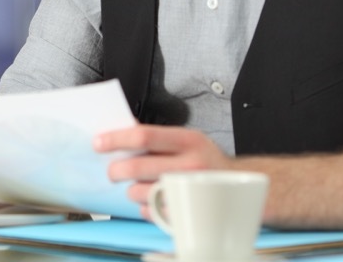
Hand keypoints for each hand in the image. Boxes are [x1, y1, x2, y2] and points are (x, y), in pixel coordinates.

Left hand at [94, 125, 230, 218]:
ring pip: (141, 192)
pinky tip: (151, 201)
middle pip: (137, 166)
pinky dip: (145, 208)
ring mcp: (190, 191)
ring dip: (131, 191)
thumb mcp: (188, 140)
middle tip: (113, 172)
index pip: (144, 135)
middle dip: (116, 170)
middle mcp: (191, 164)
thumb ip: (158, 136)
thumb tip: (122, 128)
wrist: (243, 187)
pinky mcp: (190, 214)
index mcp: (188, 140)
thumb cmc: (209, 162)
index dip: (116, 139)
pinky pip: (152, 212)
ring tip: (136, 187)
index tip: (99, 143)